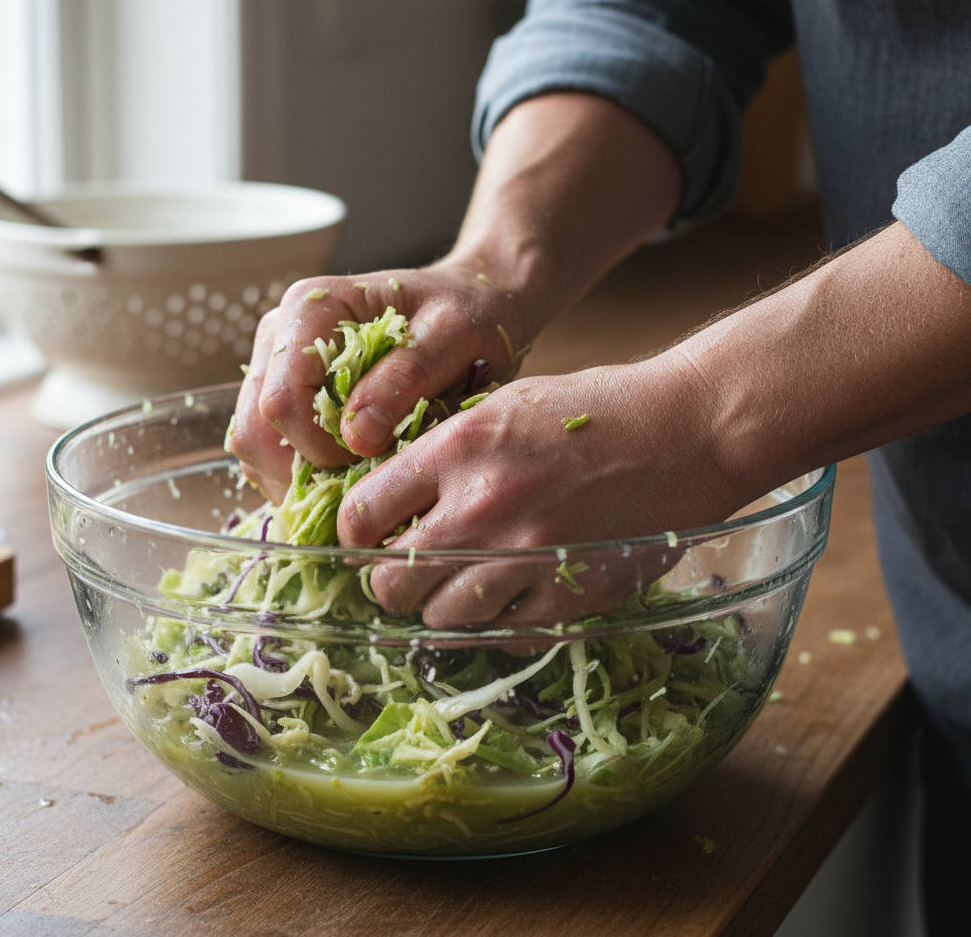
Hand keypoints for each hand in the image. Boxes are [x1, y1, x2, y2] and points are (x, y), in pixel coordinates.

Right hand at [228, 262, 534, 501]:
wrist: (472, 302)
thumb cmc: (466, 312)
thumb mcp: (453, 334)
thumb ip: (406, 378)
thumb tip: (357, 435)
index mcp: (310, 310)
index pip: (280, 400)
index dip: (317, 446)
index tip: (368, 457)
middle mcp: (280, 336)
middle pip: (254, 429)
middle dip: (301, 471)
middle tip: (361, 482)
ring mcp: (277, 369)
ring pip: (254, 446)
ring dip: (298, 479)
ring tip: (357, 480)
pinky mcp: (286, 397)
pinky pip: (270, 453)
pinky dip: (301, 476)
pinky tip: (347, 476)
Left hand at [336, 356, 745, 627]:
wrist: (686, 432)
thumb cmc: (598, 409)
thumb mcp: (506, 406)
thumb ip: (446, 453)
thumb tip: (394, 499)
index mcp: (459, 449)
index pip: (359, 515)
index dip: (356, 532)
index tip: (369, 535)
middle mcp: (481, 508)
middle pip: (388, 583)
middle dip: (390, 580)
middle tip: (412, 567)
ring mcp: (525, 560)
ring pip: (440, 619)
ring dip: (445, 605)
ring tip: (470, 578)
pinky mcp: (568, 599)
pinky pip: (505, 636)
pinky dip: (503, 621)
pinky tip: (520, 591)